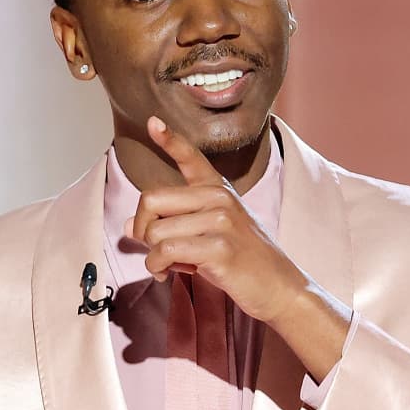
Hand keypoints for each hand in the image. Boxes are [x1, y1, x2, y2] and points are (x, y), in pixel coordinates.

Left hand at [127, 116, 351, 379]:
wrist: (279, 287)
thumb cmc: (241, 262)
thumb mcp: (209, 235)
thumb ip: (172, 225)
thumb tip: (129, 226)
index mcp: (218, 190)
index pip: (191, 157)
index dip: (170, 139)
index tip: (153, 122)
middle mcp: (219, 198)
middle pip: (151, 200)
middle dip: (141, 228)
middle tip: (151, 247)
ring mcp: (221, 221)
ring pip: (154, 231)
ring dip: (151, 256)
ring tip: (166, 266)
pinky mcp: (220, 248)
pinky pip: (165, 251)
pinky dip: (157, 266)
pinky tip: (166, 274)